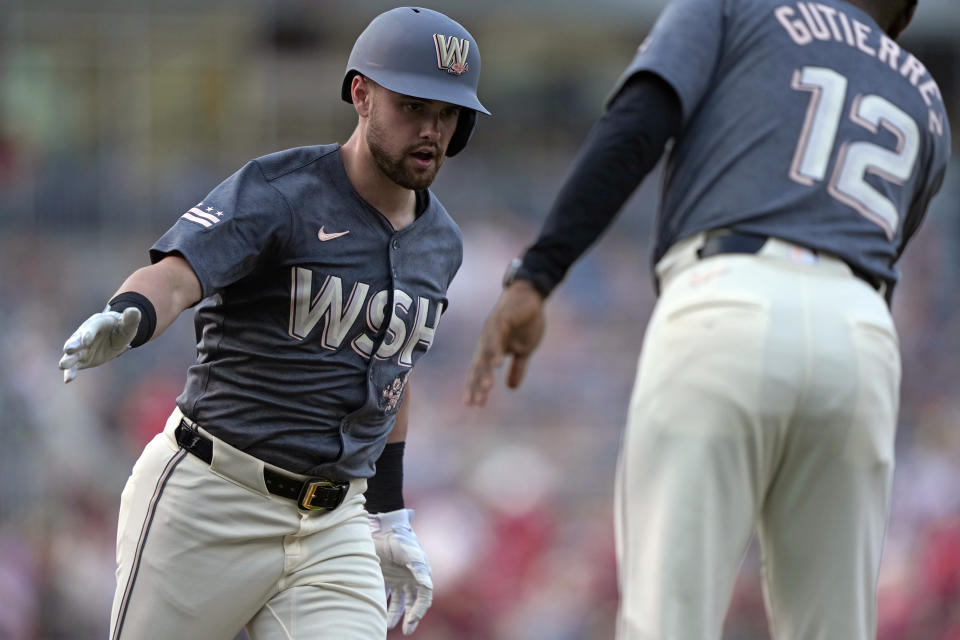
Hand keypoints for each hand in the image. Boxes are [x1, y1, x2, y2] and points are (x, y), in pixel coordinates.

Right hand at [58, 307, 140, 382]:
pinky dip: (71, 372)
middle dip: (73, 344)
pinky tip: (68, 379)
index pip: (92, 327)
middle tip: (68, 349)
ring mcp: (82, 347)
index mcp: (97, 323)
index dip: (89, 333)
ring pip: (73, 354)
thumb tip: (134, 310)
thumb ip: (131, 319)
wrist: (116, 335)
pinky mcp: (82, 359)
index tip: (86, 340)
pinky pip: (75, 366)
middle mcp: (85, 334)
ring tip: (62, 365)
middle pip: (77, 339)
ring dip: (68, 359)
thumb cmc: (122, 327)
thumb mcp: (128, 324)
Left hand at [369, 508, 432, 634]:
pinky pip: (388, 596)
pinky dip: (385, 606)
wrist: (381, 528)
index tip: (412, 619)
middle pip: (414, 602)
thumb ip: (418, 568)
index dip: (420, 608)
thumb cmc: (399, 538)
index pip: (425, 596)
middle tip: (407, 630)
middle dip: (411, 617)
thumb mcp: (409, 552)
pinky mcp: (386, 577)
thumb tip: (427, 585)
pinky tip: (379, 615)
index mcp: (421, 572)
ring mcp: (399, 578)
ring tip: (388, 625)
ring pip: (400, 602)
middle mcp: (411, 577)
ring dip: (396, 614)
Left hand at [464, 280, 545, 405]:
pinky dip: (496, 351)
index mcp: (492, 349)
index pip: (480, 371)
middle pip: (479, 366)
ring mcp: (493, 331)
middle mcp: (488, 341)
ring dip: (485, 372)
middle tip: (474, 403)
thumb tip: (512, 388)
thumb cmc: (526, 322)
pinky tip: (497, 365)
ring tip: (486, 388)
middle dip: (476, 385)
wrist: (531, 296)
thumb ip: (517, 368)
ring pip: (486, 355)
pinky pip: (497, 338)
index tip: (472, 406)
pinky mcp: (501, 320)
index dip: (475, 387)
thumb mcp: (524, 350)